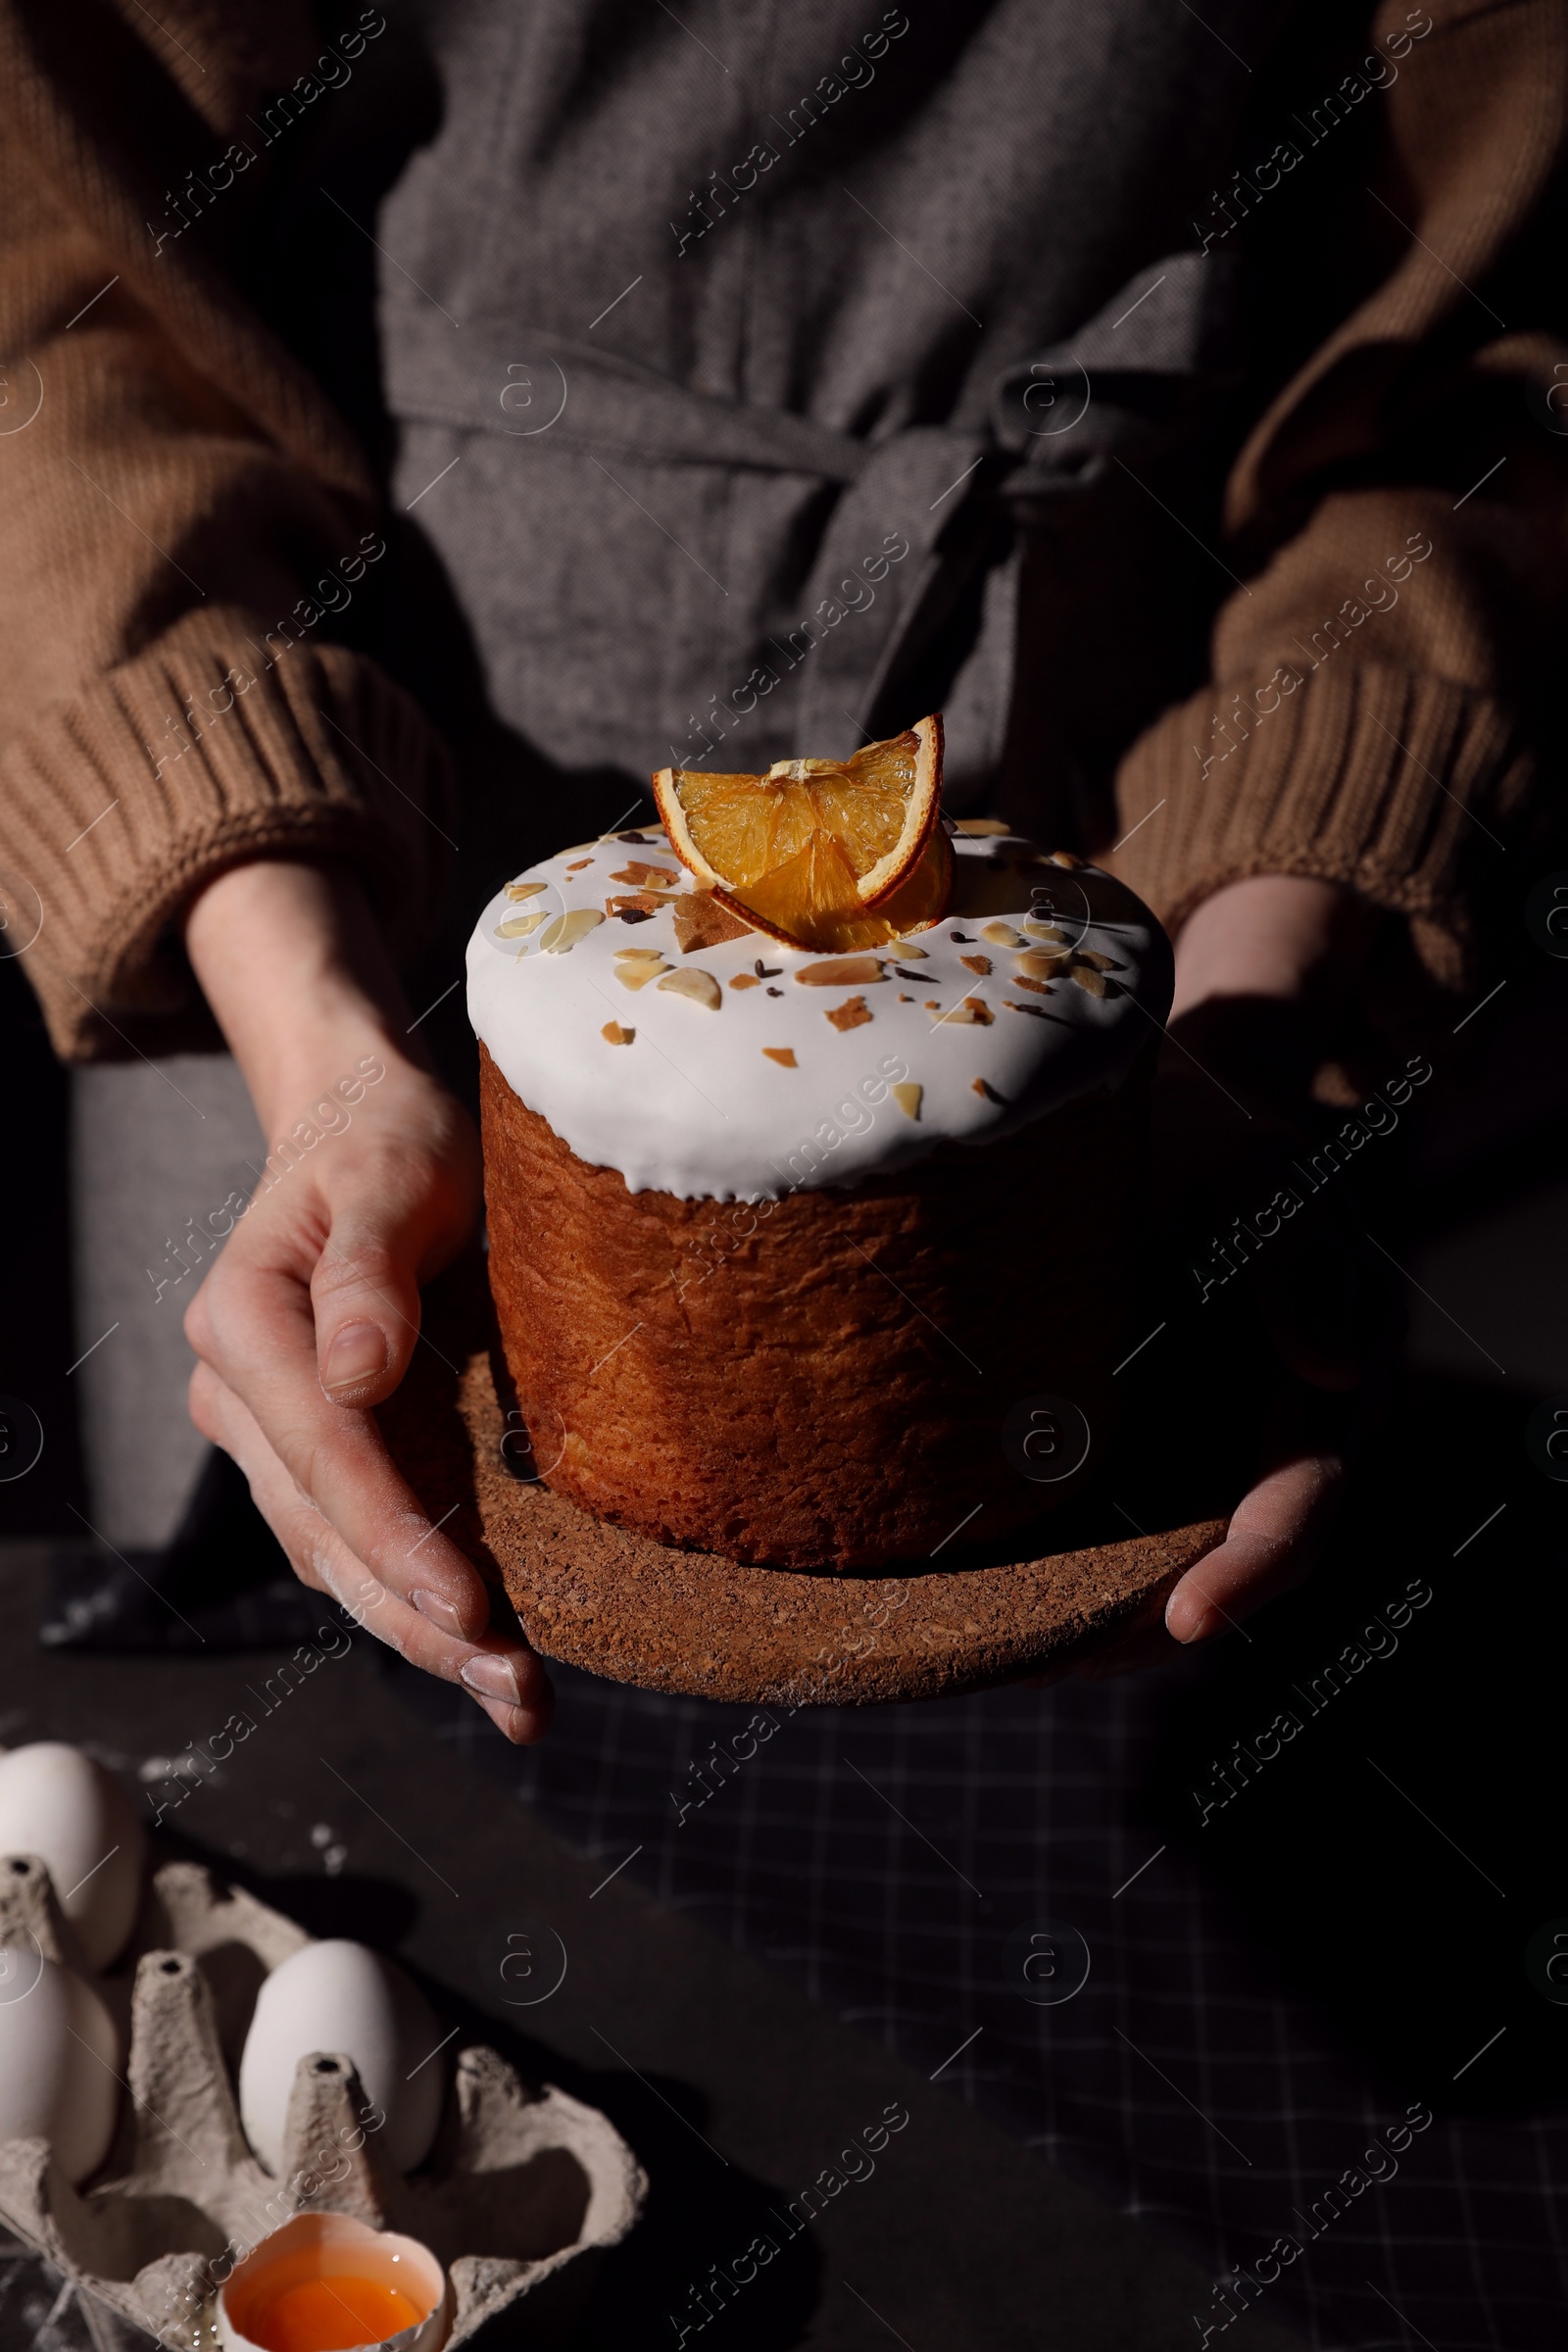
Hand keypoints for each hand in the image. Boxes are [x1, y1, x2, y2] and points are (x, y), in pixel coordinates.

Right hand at [181, 859, 552, 1741]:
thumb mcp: (393, 1174)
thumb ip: (371, 1266)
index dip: (396, 1537)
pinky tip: (484, 1650)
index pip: (326, 1454)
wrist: (360, 1122)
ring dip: (419, 1633)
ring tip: (517, 1698)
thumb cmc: (388, 1137)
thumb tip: (357, 1371)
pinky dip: (413, 1598)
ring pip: (335, 1555)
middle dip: (416, 1620)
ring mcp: (268, 1430)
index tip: (469, 1606)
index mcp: (246, 1320)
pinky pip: (354, 1539)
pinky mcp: (312, 1450)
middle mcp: (239, 1389)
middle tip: (514, 1689)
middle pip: (326, 1531)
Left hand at [1071, 873, 1395, 1679]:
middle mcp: (1280, 1437)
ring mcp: (1217, 1445)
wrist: (1178, 1108)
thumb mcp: (1264, 1178)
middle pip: (1232, 1565)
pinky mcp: (1155, 1437)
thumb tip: (1332, 1366)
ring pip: (1170, 1555)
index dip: (1248, 1572)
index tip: (1185, 1619)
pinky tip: (989, 1583)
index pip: (1301, 1508)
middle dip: (1146, 1624)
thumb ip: (1300, 1263)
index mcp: (1326, 1389)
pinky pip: (1120, 1517)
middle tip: (1050, 1663)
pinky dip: (1068, 1556)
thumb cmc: (1225, 1138)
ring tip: (1001, 1646)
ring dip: (1099, 1609)